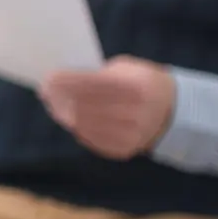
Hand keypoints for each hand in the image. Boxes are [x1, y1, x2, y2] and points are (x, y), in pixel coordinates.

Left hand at [39, 56, 177, 159]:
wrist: (173, 111)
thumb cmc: (142, 82)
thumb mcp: (128, 69)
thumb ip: (100, 73)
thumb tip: (63, 79)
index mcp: (136, 88)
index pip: (93, 84)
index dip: (67, 82)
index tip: (48, 78)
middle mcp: (135, 114)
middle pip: (85, 106)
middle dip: (60, 98)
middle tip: (45, 91)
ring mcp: (130, 135)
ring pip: (84, 124)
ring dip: (63, 113)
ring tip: (54, 103)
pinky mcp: (124, 149)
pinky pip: (91, 139)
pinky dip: (77, 127)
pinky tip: (69, 117)